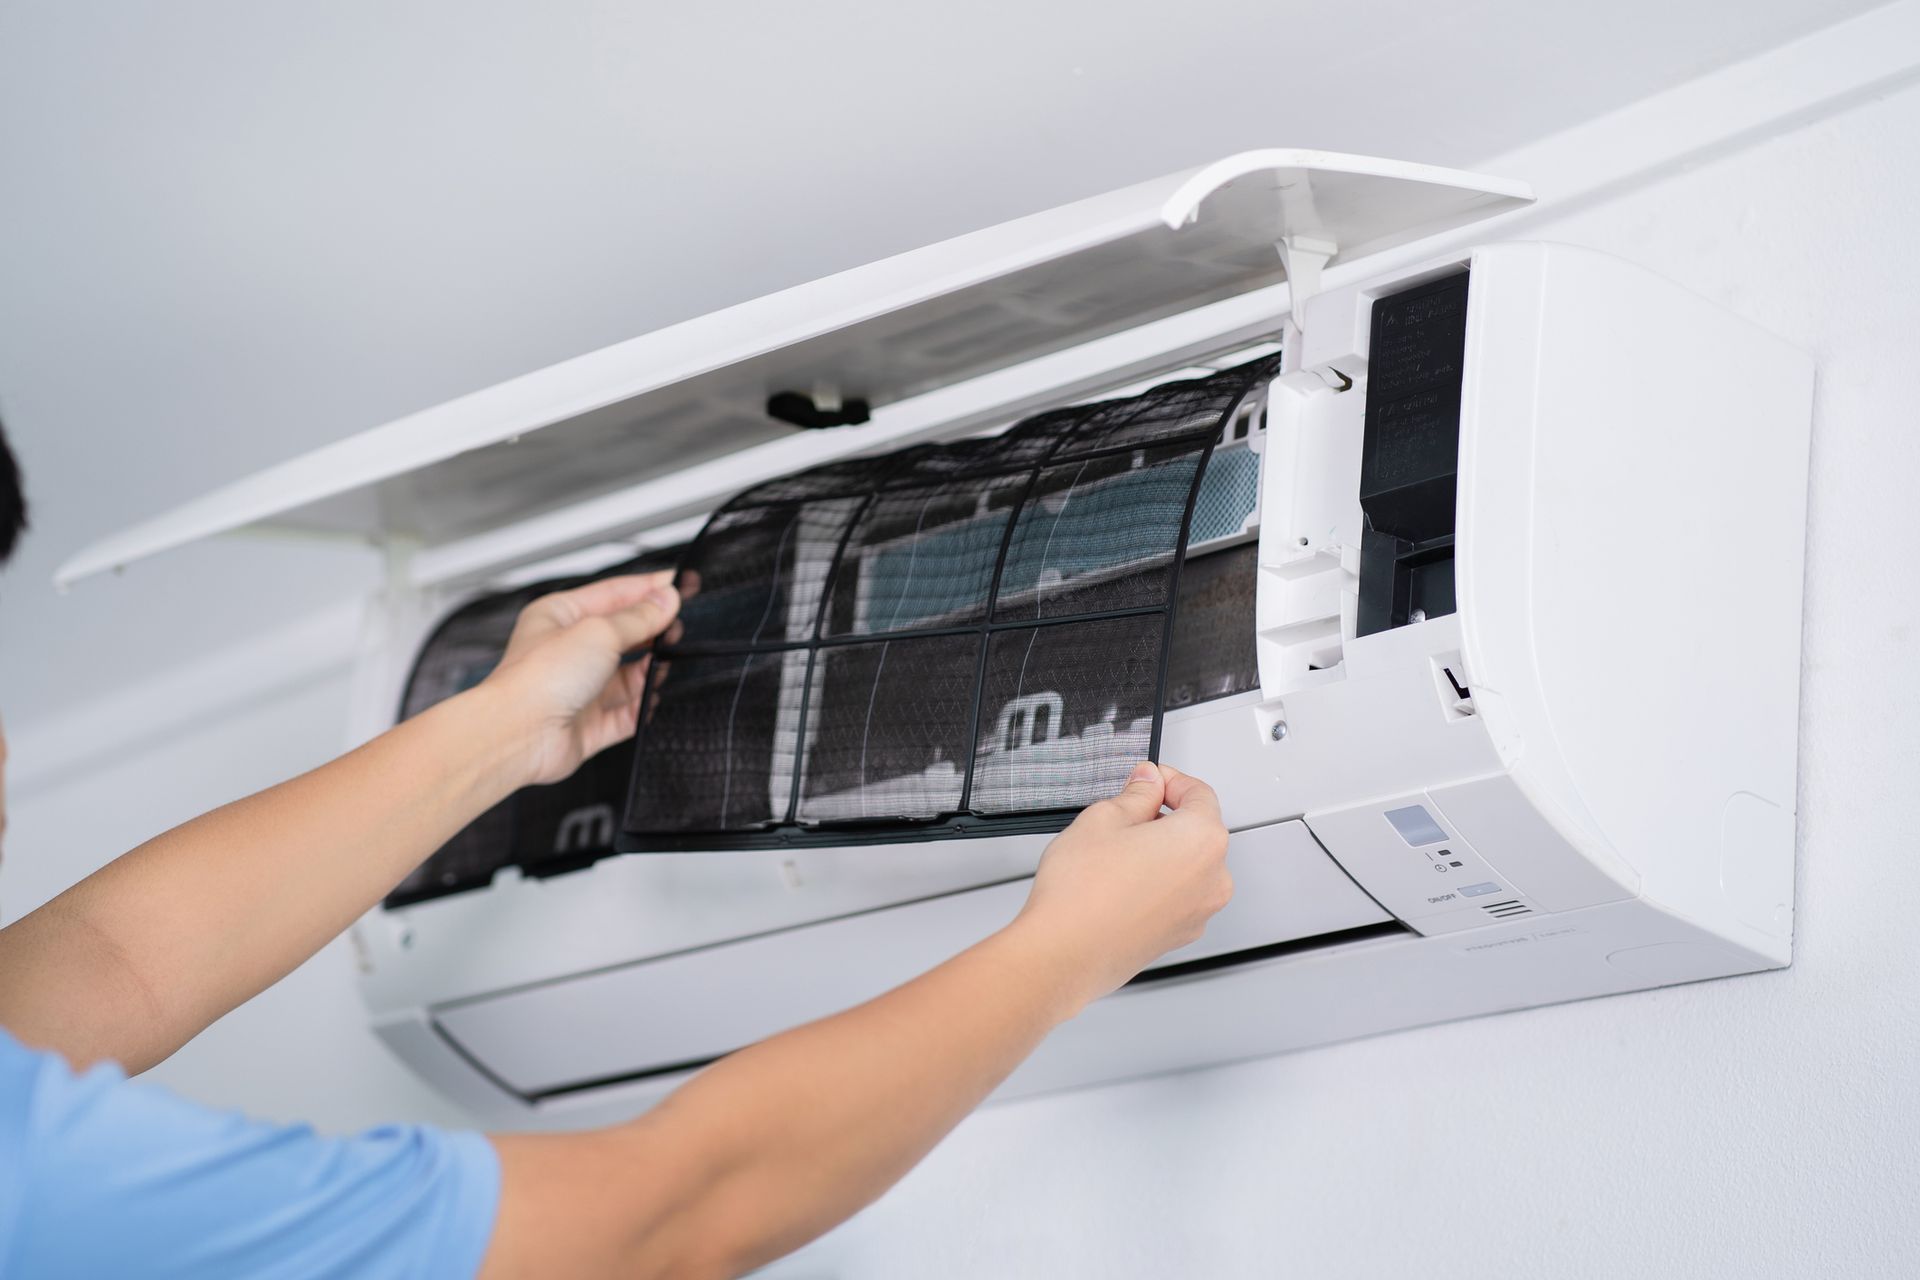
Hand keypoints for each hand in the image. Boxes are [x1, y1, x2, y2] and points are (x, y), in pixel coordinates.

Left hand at [479, 571, 682, 786]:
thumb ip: (638, 617)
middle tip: (676, 626)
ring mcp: (579, 688)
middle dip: (651, 631)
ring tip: (663, 664)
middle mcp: (568, 651)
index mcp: (559, 616)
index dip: (648, 588)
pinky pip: (626, 713)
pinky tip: (650, 697)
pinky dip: (641, 706)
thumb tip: (665, 601)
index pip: (613, 594)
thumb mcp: (599, 632)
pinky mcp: (587, 722)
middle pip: (622, 634)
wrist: (518, 733)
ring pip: (627, 675)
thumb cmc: (537, 679)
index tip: (679, 585)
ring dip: (648, 670)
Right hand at [1011, 762, 1232, 1007]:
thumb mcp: (1104, 817)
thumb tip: (1148, 783)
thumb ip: (1136, 794)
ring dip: (1159, 852)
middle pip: (1196, 831)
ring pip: (1185, 865)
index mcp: (1203, 840)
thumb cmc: (1082, 893)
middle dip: (1163, 817)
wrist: (1064, 954)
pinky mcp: (1178, 935)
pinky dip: (1154, 883)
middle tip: (1123, 815)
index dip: (1169, 779)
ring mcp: (1198, 912)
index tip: (1147, 779)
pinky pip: (1174, 895)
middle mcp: (1212, 878)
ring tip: (1113, 854)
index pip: (1199, 794)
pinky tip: (1117, 882)